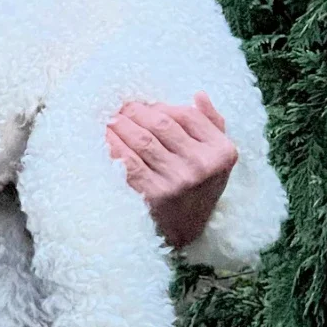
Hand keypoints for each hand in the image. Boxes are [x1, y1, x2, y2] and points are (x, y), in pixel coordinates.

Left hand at [105, 92, 237, 248]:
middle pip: (161, 124)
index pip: (187, 115)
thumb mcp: (218, 159)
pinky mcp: (153, 194)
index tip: (145, 105)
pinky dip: (113, 147)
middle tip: (121, 108)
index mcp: (221, 152)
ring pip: (142, 140)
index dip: (161, 106)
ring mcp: (177, 180)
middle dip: (136, 112)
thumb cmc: (200, 188)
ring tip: (110, 119)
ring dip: (121, 125)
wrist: (186, 231)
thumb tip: (198, 95)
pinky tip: (105, 139)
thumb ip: (212, 125)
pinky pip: (128, 162)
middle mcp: (201, 165)